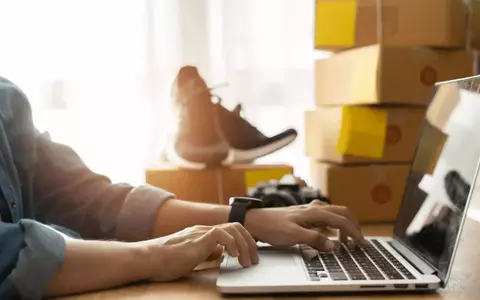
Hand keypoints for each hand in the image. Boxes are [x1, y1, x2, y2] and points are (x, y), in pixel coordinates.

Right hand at [145, 223, 257, 281]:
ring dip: (245, 246)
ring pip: (233, 229)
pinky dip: (232, 245)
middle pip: (236, 227)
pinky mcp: (197, 238)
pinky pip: (221, 234)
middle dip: (250, 243)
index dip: (244, 241)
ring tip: (246, 262)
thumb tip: (221, 256)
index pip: (230, 231)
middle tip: (254, 260)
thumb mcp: (192, 258)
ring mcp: (201, 232)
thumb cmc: (165, 261)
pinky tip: (233, 257)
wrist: (148, 258)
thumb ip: (206, 255)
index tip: (250, 254)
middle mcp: (204, 230)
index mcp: (203, 234)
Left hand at [244, 200, 364, 251]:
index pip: (341, 221)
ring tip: (349, 239)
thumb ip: (314, 239)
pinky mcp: (304, 215)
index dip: (354, 232)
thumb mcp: (293, 235)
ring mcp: (309, 210)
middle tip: (360, 240)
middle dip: (354, 225)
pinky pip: (325, 217)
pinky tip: (331, 233)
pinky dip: (334, 225)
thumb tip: (333, 245)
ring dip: (345, 225)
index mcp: (314, 212)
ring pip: (334, 214)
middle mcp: (314, 208)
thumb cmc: (272, 226)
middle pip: (342, 213)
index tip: (362, 244)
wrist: (255, 220)